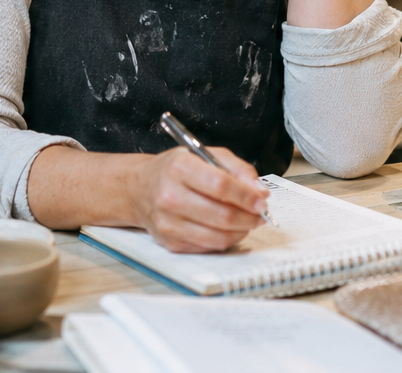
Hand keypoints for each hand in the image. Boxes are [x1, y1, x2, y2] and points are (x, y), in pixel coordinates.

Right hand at [131, 146, 269, 252]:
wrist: (140, 189)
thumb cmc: (176, 170)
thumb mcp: (205, 154)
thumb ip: (236, 168)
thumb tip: (259, 191)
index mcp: (179, 167)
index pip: (220, 185)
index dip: (246, 196)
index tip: (262, 200)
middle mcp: (170, 196)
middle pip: (221, 215)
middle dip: (249, 217)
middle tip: (260, 213)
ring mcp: (168, 223)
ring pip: (218, 236)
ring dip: (241, 231)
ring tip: (248, 221)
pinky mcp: (170, 242)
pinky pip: (208, 247)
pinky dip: (226, 240)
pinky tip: (230, 229)